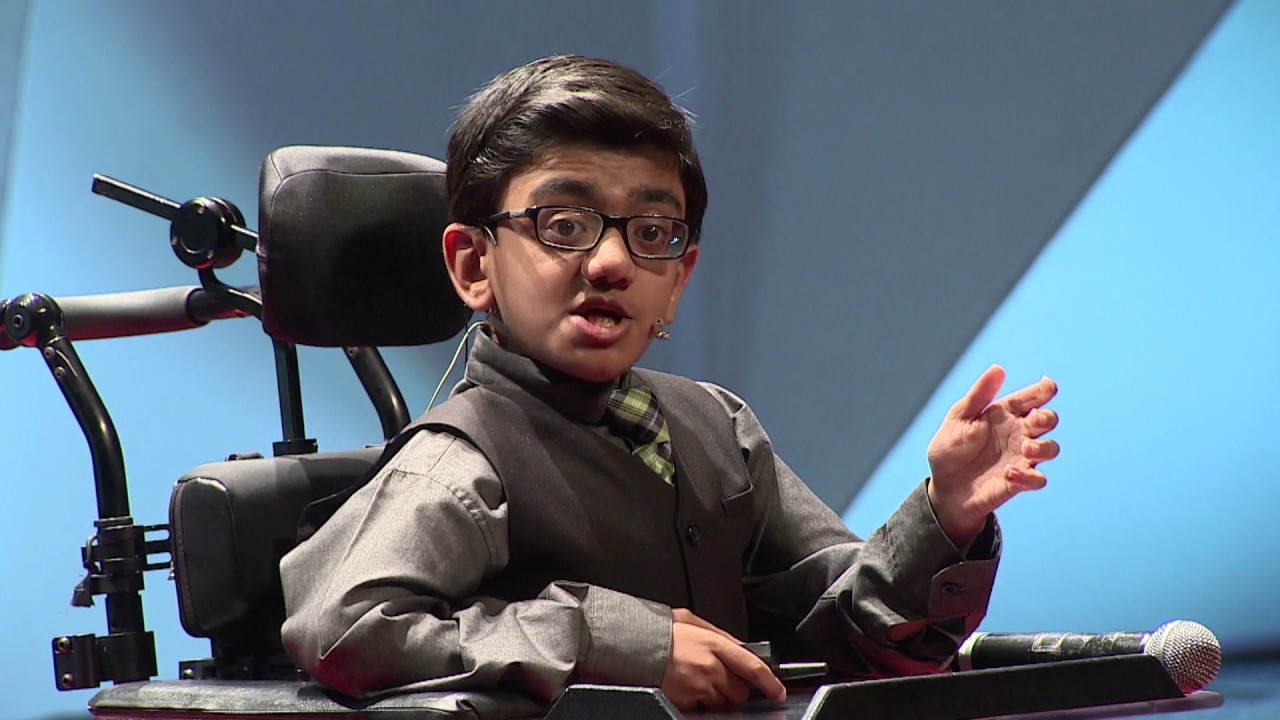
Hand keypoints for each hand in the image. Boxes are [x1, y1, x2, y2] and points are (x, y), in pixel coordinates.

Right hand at [660, 609, 785, 710]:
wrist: (631, 646)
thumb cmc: (658, 632)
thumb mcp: (692, 621)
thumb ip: (720, 635)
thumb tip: (739, 646)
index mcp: (714, 644)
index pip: (752, 666)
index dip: (770, 682)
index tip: (778, 692)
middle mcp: (710, 667)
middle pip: (739, 691)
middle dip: (733, 688)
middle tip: (716, 676)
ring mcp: (698, 687)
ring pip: (723, 703)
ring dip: (716, 696)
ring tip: (696, 679)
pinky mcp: (686, 702)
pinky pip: (703, 709)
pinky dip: (699, 702)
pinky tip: (687, 687)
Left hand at [927, 365, 1058, 543]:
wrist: (943, 486)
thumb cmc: (950, 449)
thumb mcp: (959, 418)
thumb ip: (978, 395)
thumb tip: (998, 368)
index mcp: (1004, 414)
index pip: (1031, 398)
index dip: (1043, 390)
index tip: (1047, 386)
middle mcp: (1017, 434)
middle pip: (1048, 420)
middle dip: (1047, 417)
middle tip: (1034, 420)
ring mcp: (1020, 458)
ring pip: (1051, 448)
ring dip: (1043, 447)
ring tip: (1024, 448)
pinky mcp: (1019, 482)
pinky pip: (1039, 479)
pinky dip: (1029, 476)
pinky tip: (1008, 474)